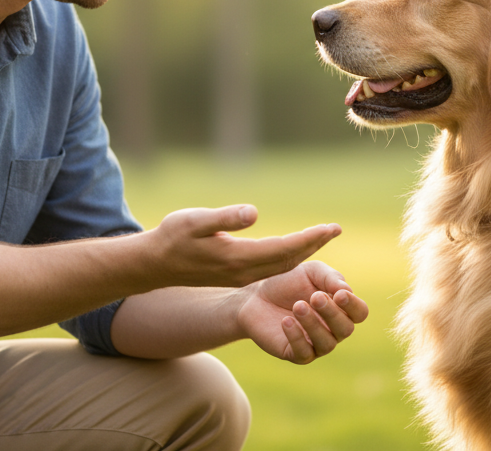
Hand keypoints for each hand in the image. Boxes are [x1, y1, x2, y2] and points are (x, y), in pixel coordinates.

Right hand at [144, 205, 340, 288]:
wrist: (155, 264)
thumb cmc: (172, 236)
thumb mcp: (194, 220)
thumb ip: (225, 217)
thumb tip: (253, 213)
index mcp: (237, 257)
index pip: (284, 249)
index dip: (309, 238)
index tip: (331, 227)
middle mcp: (244, 272)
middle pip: (289, 261)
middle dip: (314, 245)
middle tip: (336, 229)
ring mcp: (241, 278)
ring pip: (282, 267)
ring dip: (304, 252)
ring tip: (322, 237)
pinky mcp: (237, 277)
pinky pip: (272, 270)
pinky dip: (290, 258)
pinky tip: (297, 249)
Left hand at [236, 261, 369, 364]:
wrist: (255, 295)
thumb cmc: (287, 282)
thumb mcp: (310, 272)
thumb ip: (331, 278)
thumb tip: (347, 292)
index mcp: (340, 308)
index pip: (360, 313)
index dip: (353, 305)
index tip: (339, 294)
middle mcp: (332, 329)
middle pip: (346, 329)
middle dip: (332, 313)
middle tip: (314, 297)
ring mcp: (315, 344)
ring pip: (326, 343)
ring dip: (313, 324)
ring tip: (297, 306)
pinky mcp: (295, 354)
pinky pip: (305, 353)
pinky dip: (297, 337)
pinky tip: (286, 321)